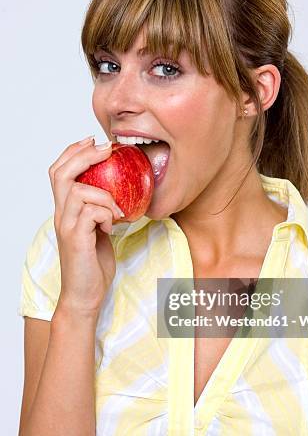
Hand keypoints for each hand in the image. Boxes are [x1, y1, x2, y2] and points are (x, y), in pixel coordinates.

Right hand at [48, 136, 123, 315]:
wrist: (85, 294)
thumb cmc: (93, 264)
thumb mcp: (99, 230)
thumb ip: (101, 211)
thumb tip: (120, 195)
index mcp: (65, 210)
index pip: (59, 171)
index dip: (73, 152)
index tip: (93, 141)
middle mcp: (61, 215)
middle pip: (61, 173)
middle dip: (84, 155)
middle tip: (106, 148)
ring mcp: (66, 226)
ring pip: (79, 191)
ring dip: (104, 195)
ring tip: (118, 210)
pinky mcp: (76, 238)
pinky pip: (92, 212)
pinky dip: (107, 213)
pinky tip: (114, 225)